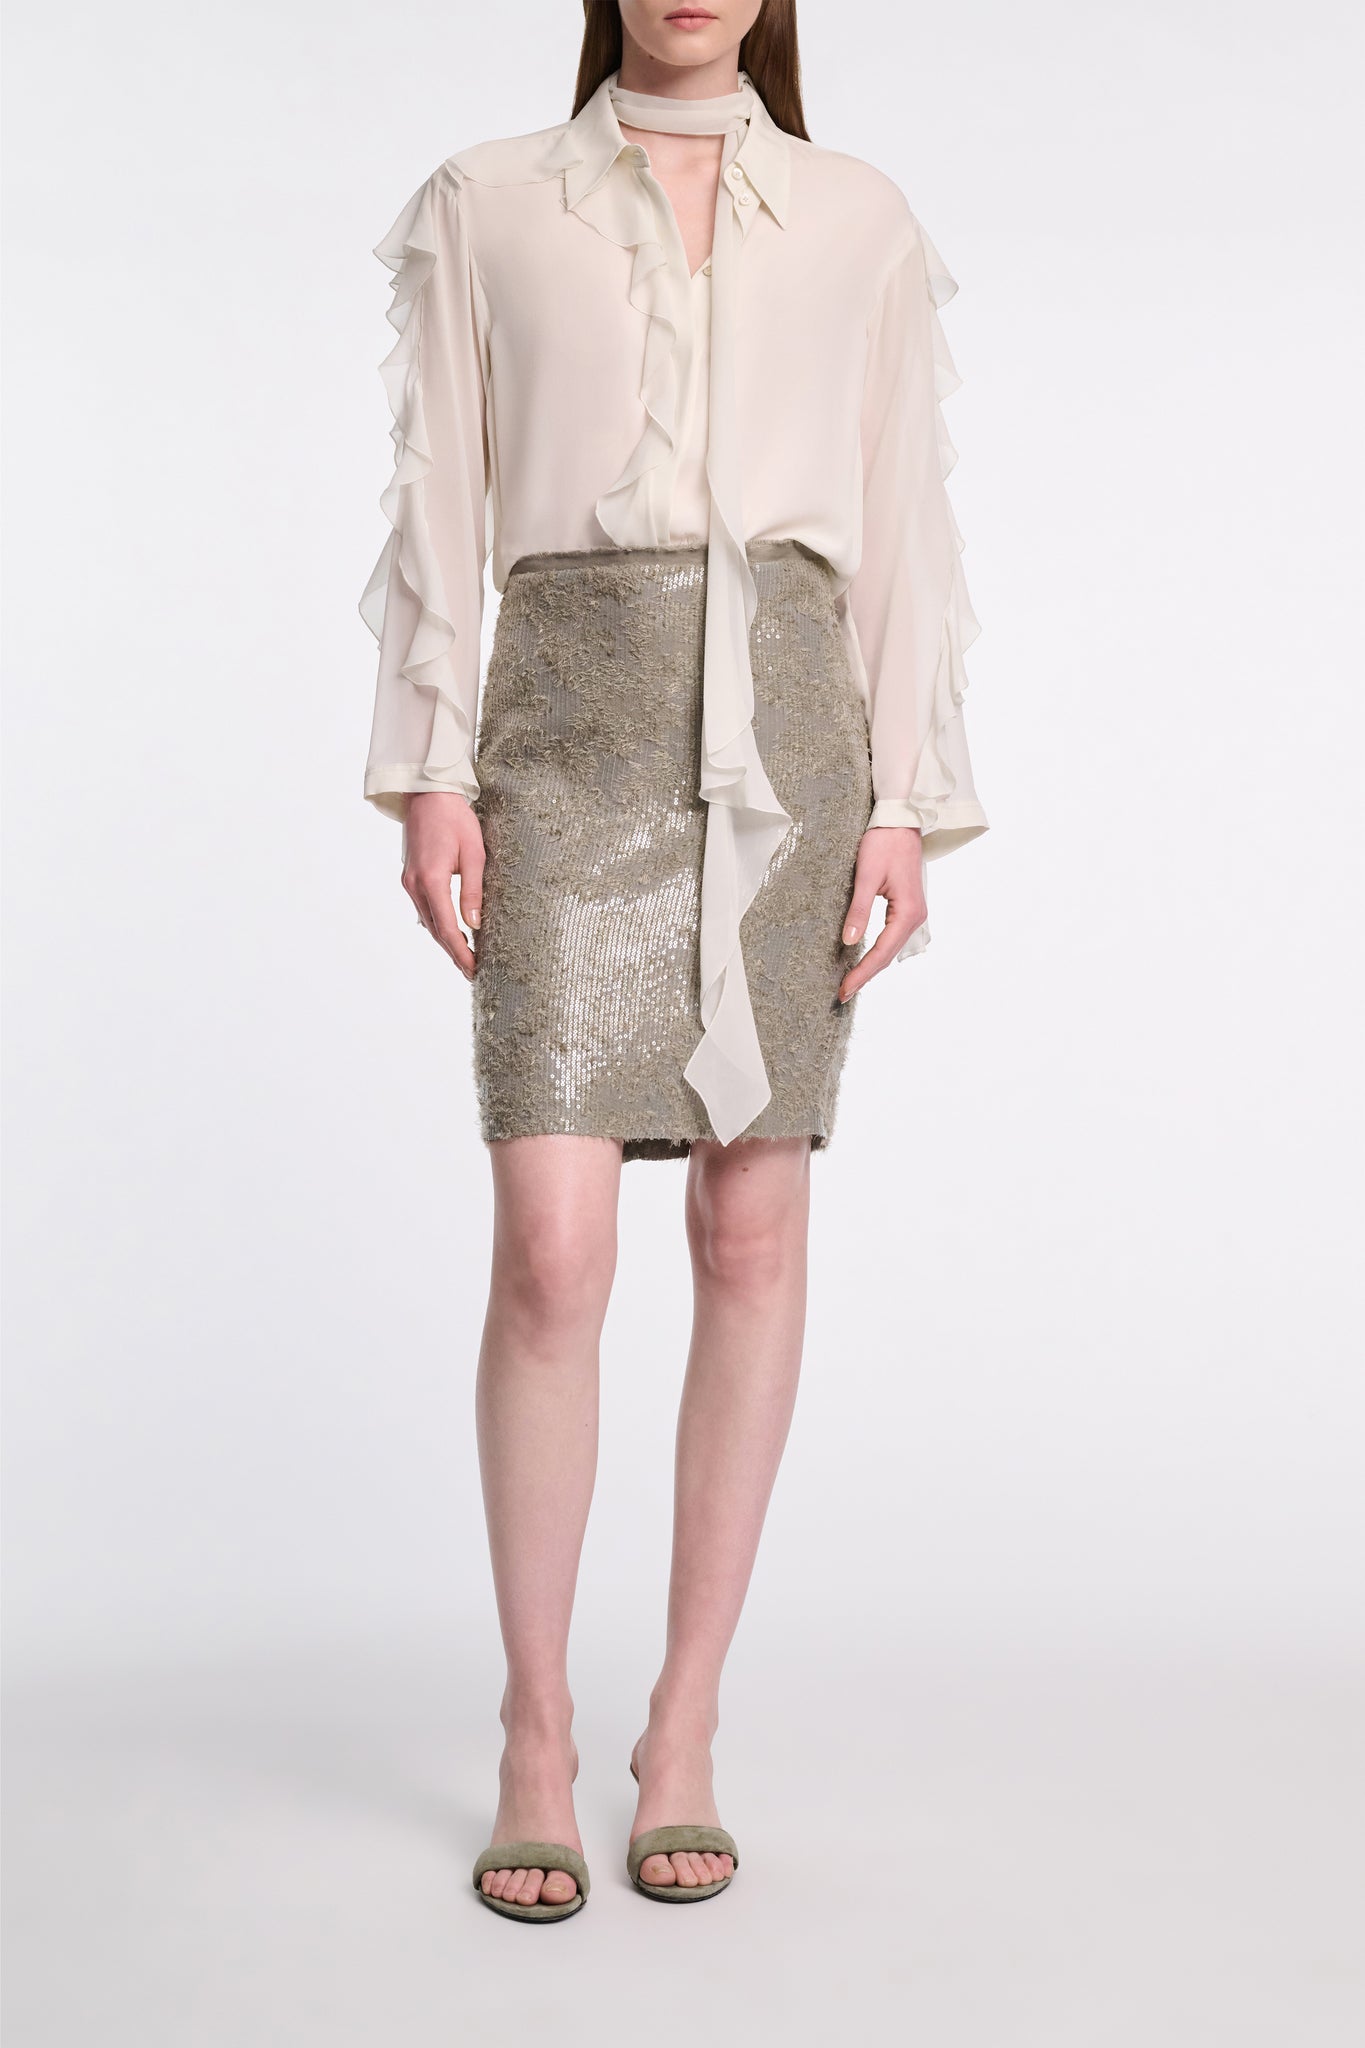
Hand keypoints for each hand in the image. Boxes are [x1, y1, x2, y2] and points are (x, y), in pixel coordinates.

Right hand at [402, 792, 484, 979]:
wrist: (428, 794)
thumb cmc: (455, 818)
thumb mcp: (473, 853)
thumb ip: (472, 890)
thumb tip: (474, 925)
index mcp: (431, 879)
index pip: (447, 927)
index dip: (461, 952)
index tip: (474, 969)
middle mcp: (415, 884)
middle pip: (435, 929)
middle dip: (453, 953)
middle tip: (472, 972)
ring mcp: (409, 881)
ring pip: (428, 921)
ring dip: (445, 941)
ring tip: (465, 958)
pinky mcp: (410, 876)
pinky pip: (424, 908)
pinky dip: (438, 924)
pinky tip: (451, 933)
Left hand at [838, 826, 925, 1001]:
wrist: (900, 820)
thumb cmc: (883, 843)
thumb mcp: (866, 876)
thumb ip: (859, 910)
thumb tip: (850, 941)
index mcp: (908, 912)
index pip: (882, 952)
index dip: (862, 973)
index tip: (844, 990)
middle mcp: (915, 917)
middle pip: (888, 955)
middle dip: (865, 975)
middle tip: (842, 994)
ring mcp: (913, 914)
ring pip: (890, 948)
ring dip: (871, 967)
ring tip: (850, 982)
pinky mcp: (906, 908)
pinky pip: (891, 938)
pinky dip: (877, 952)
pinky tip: (863, 960)